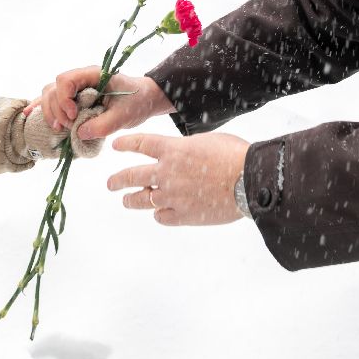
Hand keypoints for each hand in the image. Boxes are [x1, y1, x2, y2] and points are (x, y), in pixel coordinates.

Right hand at [37, 69, 171, 142]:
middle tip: (70, 127)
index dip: (64, 99)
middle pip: (54, 89)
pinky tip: (29, 114)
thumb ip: (103, 124)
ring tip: (61, 129)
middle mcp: (81, 79)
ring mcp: (76, 88)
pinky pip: (52, 100)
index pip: (66, 80)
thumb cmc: (137, 102)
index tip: (73, 116)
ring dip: (51, 112)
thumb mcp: (125, 116)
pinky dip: (41, 106)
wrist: (145, 100)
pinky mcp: (74, 98)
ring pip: (50, 94)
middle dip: (57, 110)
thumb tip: (79, 132)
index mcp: (93, 75)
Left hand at [106, 131, 249, 225]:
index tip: (115, 146)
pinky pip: (162, 217)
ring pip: (142, 200)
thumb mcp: (206, 141)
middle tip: (110, 183)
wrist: (249, 180)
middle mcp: (166, 173)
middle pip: (132, 176)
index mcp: (173, 149)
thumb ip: (186, 149)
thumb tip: (180, 155)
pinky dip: (159, 214)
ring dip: (131, 200)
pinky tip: (160, 213)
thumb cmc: (234, 155)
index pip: (140, 144)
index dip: (126, 144)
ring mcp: (172, 196)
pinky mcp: (183, 216)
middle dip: (118, 180)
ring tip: (125, 200)